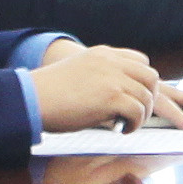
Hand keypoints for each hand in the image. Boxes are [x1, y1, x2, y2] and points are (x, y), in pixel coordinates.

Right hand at [31, 44, 174, 131]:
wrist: (31, 98)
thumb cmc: (49, 93)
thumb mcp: (80, 73)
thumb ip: (101, 77)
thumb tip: (118, 99)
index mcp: (102, 54)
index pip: (140, 60)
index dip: (142, 81)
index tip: (135, 96)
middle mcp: (111, 62)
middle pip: (150, 76)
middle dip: (149, 97)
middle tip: (137, 113)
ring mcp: (112, 78)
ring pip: (147, 95)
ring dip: (142, 113)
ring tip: (128, 123)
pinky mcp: (111, 97)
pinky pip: (138, 111)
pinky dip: (135, 124)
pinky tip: (122, 129)